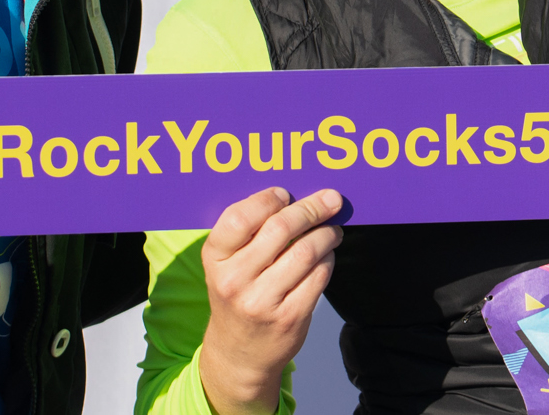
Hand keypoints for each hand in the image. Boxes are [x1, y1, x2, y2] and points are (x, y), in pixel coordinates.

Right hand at [198, 187, 343, 414]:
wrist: (239, 354)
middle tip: (330, 200)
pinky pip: (318, 276)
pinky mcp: (290, 318)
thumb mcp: (225, 265)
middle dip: (311, 209)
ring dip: (326, 233)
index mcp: (215, 259)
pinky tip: (327, 255)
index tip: (286, 194)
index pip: (240, 217)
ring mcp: (263, 301)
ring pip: (306, 251)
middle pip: (280, 229)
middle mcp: (235, 280)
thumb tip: (292, 197)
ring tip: (333, 228)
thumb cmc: (236, 296)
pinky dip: (328, 259)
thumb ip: (247, 233)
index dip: (267, 200)